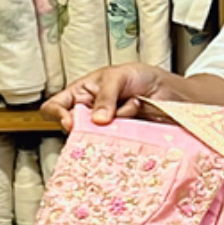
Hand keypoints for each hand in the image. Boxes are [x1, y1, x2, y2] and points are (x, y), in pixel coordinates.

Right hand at [42, 63, 177, 131]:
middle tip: (107, 119)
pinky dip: (126, 136)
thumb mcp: (118, 77)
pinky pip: (114, 148)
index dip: (57, 115)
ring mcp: (104, 131)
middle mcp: (88, 115)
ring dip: (116, 125)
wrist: (169, 91)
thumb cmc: (138, 76)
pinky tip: (138, 120)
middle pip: (74, 130)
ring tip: (133, 106)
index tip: (71, 122)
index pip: (54, 107)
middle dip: (90, 126)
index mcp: (80, 95)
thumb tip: (97, 120)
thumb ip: (105, 96)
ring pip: (96, 139)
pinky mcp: (120, 142)